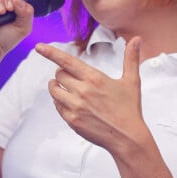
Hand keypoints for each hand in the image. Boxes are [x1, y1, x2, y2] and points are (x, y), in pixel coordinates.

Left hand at [36, 36, 148, 154]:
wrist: (127, 138)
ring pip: (54, 90)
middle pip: (59, 75)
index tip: (39, 47)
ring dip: (56, 86)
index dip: (51, 52)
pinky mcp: (72, 120)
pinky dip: (60, 102)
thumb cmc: (129, 110)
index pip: (67, 61)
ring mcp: (75, 107)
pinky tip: (69, 102)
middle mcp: (83, 91)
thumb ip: (131, 59)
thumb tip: (137, 39)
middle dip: (62, 74)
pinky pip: (57, 106)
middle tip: (71, 78)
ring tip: (64, 87)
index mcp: (95, 78)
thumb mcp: (132, 82)